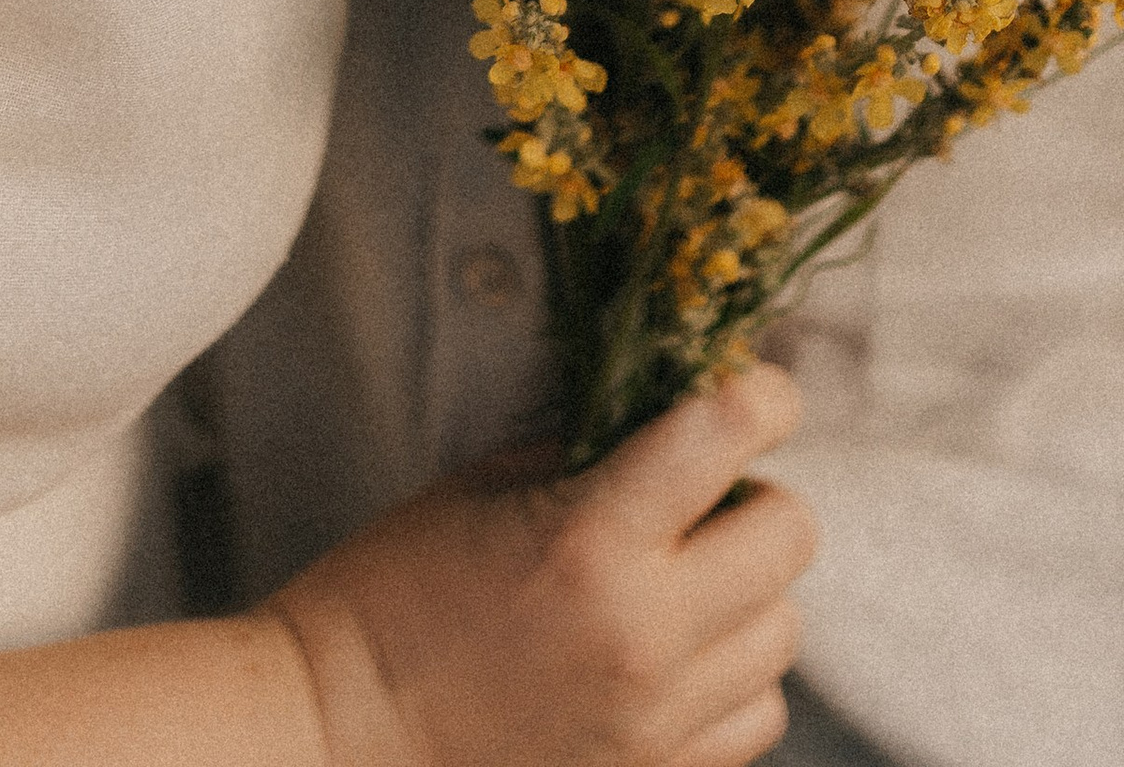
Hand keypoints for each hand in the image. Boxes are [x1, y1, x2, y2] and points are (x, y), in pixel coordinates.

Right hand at [268, 363, 815, 766]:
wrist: (333, 741)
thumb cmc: (389, 595)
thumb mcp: (481, 488)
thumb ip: (588, 454)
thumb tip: (674, 423)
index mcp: (590, 539)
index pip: (728, 434)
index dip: (759, 395)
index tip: (753, 391)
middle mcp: (643, 634)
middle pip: (789, 536)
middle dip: (757, 496)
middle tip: (703, 497)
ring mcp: (656, 722)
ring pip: (782, 633)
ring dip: (747, 594)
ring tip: (683, 584)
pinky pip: (755, 716)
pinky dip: (732, 679)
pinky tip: (674, 658)